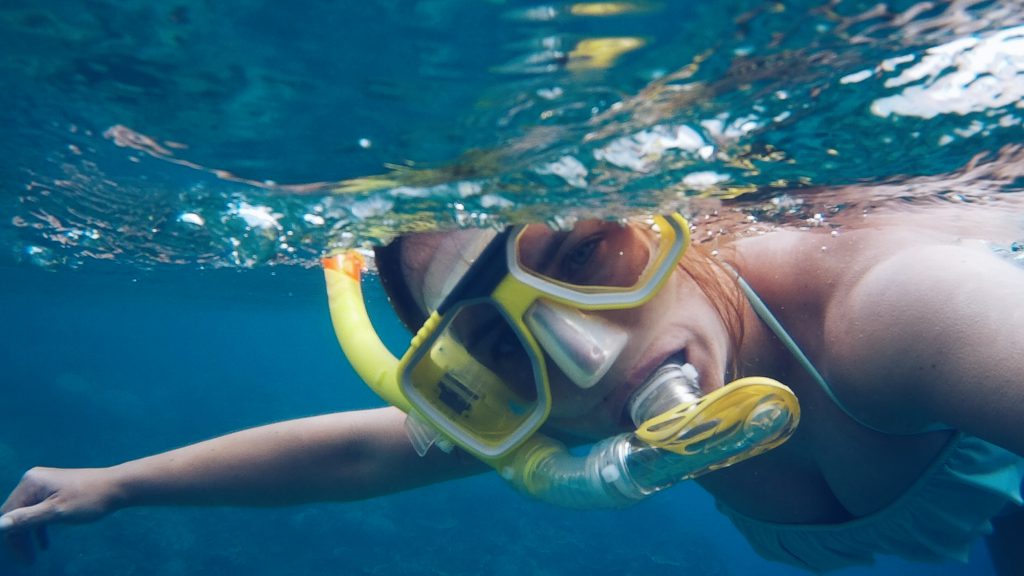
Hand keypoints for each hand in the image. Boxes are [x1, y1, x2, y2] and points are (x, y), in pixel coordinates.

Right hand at [1, 467, 119, 563]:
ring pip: (28, 514)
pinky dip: (40, 527)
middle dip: (19, 538)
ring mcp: (44, 484)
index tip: (19, 556)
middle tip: (27, 561)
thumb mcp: (56, 512)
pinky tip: (44, 545)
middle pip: (16, 514)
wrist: (117, 487)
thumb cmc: (89, 499)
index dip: (9, 536)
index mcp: (31, 483)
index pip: (7, 513)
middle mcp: (33, 480)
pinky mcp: (54, 490)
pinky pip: (40, 511)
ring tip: (32, 558)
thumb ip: (26, 519)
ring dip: (29, 536)